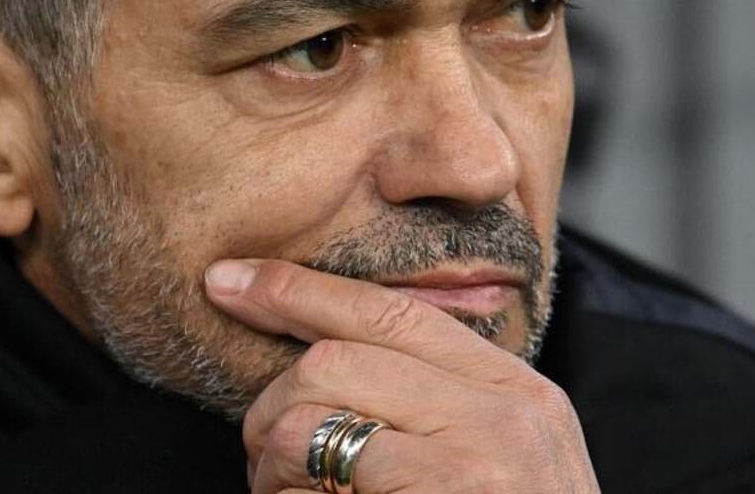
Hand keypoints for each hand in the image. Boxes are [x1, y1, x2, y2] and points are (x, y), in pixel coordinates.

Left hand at [204, 259, 599, 493]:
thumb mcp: (500, 462)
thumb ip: (440, 406)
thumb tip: (328, 356)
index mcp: (518, 392)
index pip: (395, 312)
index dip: (304, 290)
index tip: (235, 282)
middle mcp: (504, 411)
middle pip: (340, 353)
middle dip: (273, 396)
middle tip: (262, 452)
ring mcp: (476, 455)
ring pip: (315, 398)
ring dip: (271, 451)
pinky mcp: (440, 489)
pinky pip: (319, 458)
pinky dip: (285, 489)